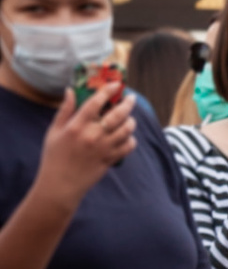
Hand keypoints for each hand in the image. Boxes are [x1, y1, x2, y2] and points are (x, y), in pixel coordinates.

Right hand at [35, 76, 134, 204]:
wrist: (61, 184)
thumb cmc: (55, 156)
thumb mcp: (54, 131)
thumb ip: (65, 110)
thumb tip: (70, 90)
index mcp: (76, 126)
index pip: (95, 103)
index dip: (107, 91)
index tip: (116, 84)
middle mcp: (92, 135)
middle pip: (117, 115)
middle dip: (127, 104)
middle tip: (131, 98)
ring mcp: (103, 148)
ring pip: (126, 130)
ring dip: (130, 122)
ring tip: (129, 119)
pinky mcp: (110, 160)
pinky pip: (127, 147)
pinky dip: (131, 140)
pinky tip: (127, 137)